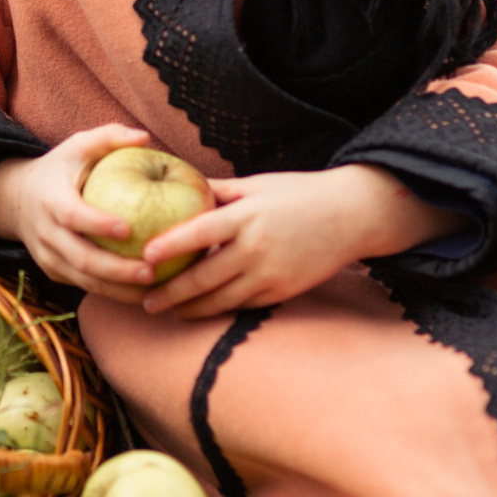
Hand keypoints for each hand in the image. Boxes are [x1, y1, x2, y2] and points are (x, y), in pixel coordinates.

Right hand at [0, 124, 161, 305]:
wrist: (17, 199)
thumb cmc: (61, 168)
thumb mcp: (78, 146)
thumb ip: (109, 137)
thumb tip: (145, 138)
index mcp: (51, 199)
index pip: (72, 215)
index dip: (97, 224)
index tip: (128, 229)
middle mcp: (46, 232)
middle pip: (80, 258)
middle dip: (116, 270)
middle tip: (151, 272)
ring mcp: (47, 256)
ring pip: (83, 280)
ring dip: (118, 290)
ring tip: (153, 292)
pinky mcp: (54, 272)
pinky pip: (83, 287)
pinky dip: (112, 293)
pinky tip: (141, 294)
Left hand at [134, 164, 466, 320]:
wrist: (352, 215)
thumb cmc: (299, 193)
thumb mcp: (257, 185)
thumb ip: (217, 191)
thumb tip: (176, 185)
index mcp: (248, 216)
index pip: (200, 233)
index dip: (170, 246)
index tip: (144, 257)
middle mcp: (257, 249)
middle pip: (205, 279)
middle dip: (172, 294)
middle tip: (145, 301)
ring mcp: (271, 275)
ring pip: (222, 301)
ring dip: (191, 309)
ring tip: (168, 311)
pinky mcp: (283, 291)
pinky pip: (244, 305)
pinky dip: (220, 309)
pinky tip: (201, 311)